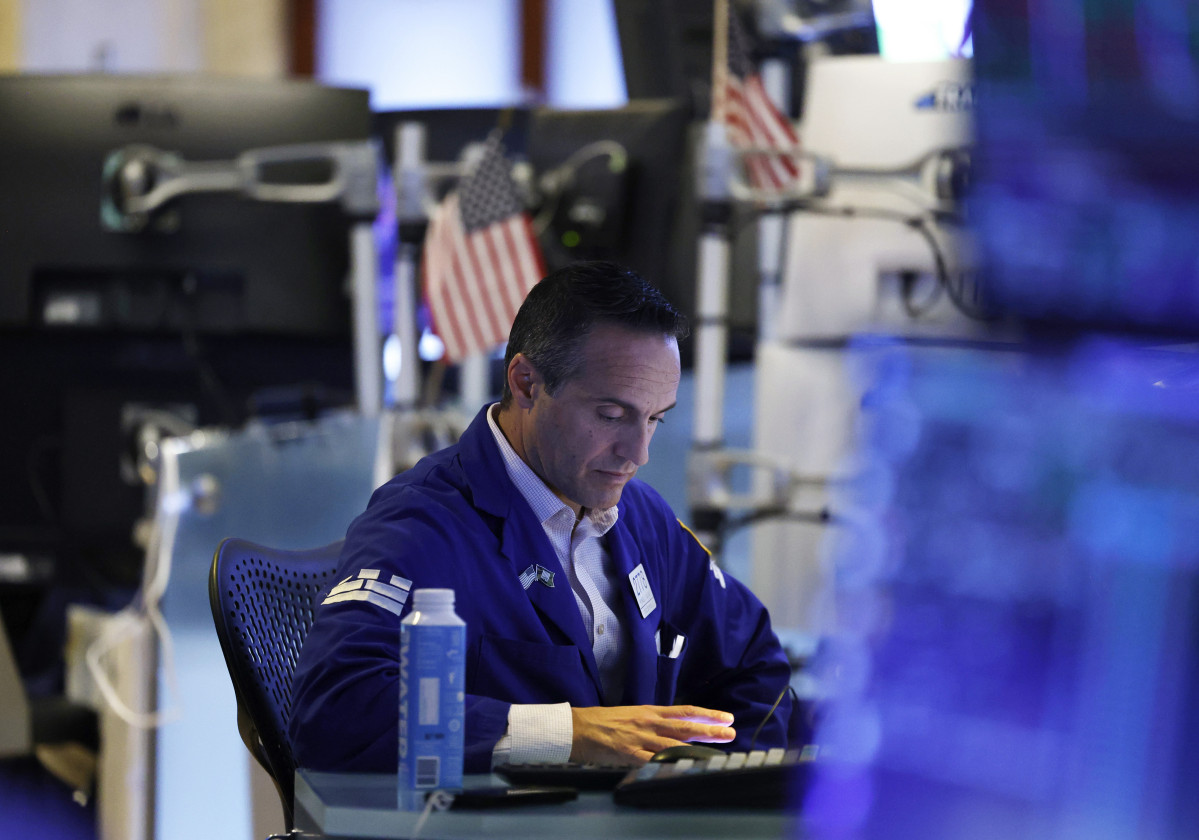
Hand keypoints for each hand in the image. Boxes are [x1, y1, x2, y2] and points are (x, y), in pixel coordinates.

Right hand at [569, 705, 735, 765]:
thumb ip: (650, 723)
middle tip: (731, 730)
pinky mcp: (628, 752)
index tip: (724, 717)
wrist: (574, 727)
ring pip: (674, 742)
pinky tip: (684, 766)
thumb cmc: (599, 722)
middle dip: (710, 729)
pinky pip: (653, 759)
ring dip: (698, 746)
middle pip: (684, 725)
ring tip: (717, 749)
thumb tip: (669, 730)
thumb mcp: (629, 715)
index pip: (683, 711)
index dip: (705, 714)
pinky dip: (670, 763)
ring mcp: (639, 737)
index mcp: (648, 712)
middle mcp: (647, 722)